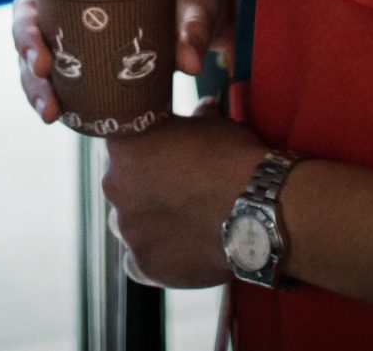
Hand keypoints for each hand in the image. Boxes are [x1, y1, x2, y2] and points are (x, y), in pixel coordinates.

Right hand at [6, 0, 234, 122]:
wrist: (204, 17)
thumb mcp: (197, 3)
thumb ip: (193, 28)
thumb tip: (187, 63)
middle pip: (29, 11)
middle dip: (26, 40)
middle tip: (41, 66)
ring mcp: (72, 29)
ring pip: (35, 50)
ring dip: (32, 80)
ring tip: (49, 109)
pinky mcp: (82, 60)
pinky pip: (54, 75)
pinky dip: (49, 94)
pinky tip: (55, 114)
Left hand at [103, 111, 270, 288]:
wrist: (257, 211)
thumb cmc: (232, 160)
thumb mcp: (213, 124)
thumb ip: (197, 116)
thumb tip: (204, 107)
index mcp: (124, 146)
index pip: (122, 144)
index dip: (145, 149)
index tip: (164, 153)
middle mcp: (115, 187)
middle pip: (121, 185)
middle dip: (143, 185)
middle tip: (176, 186)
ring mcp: (128, 229)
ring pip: (128, 223)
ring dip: (146, 220)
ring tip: (181, 219)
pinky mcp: (143, 265)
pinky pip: (137, 260)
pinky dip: (153, 253)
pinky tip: (177, 246)